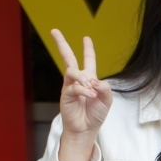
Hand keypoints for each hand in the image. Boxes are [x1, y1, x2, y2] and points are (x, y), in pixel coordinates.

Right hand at [54, 29, 112, 160]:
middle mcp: (78, 80)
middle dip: (61, 44)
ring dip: (82, 78)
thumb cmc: (96, 114)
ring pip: (72, 71)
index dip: (88, 49)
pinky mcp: (65, 95)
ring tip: (90, 87)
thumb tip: (94, 81)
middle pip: (68, 58)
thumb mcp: (107, 100)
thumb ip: (105, 88)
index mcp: (89, 79)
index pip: (88, 60)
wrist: (86, 129)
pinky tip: (90, 96)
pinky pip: (73, 87)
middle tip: (54, 31)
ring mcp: (70, 86)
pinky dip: (83, 90)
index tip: (86, 38)